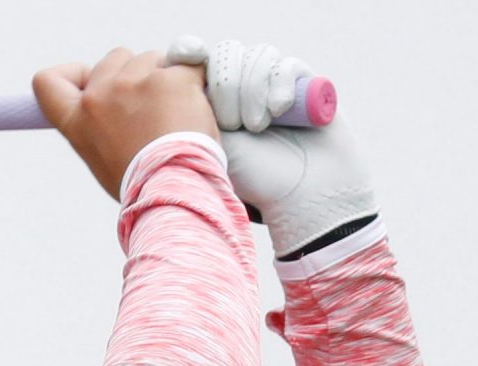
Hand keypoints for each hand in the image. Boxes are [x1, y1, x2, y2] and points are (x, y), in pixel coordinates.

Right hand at [33, 47, 220, 199]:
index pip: (47, 81)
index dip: (71, 73)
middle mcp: (101, 95)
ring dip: (164, 77)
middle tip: (149, 107)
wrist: (172, 188)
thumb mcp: (99, 157)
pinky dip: (194, 80)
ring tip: (174, 114)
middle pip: (115, 58)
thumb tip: (113, 104)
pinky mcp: (172, 78)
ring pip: (152, 58)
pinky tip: (194, 106)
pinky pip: (188, 64)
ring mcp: (136, 82)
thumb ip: (96, 124)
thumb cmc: (139, 181)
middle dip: (134, 72)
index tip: (89, 79)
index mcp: (76, 119)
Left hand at [166, 35, 377, 255]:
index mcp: (212, 104)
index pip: (199, 63)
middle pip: (226, 56)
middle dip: (227, 84)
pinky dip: (279, 83)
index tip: (184, 58)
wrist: (303, 198)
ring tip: (256, 126)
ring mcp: (273, 88)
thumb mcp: (209, 147)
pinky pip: (286, 64)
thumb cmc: (251, 182)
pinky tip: (277, 110)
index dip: (191, 56)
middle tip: (232, 123)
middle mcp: (242, 93)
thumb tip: (174, 77)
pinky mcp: (304, 86)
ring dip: (252, 88)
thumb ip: (190, 112)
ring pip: (255, 57)